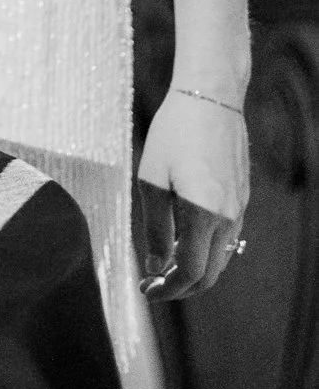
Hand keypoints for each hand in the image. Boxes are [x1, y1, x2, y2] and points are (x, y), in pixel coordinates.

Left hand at [136, 86, 249, 298]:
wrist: (211, 97)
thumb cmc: (174, 133)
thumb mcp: (153, 180)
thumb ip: (156, 228)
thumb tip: (157, 265)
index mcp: (204, 215)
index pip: (191, 272)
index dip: (169, 289)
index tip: (148, 290)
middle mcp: (228, 218)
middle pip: (210, 273)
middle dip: (182, 286)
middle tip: (154, 283)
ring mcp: (238, 208)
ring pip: (220, 257)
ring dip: (195, 269)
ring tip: (164, 264)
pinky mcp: (241, 198)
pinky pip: (226, 237)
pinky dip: (206, 249)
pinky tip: (183, 239)